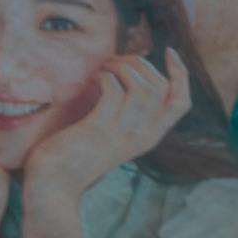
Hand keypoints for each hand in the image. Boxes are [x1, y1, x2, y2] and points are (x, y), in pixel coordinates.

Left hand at [20, 52, 190, 212]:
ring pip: (142, 86)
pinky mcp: (99, 129)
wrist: (56, 185)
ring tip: (106, 66)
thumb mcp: (114, 135)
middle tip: (118, 60)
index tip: (167, 52)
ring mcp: (122, 133)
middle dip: (142, 63)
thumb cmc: (79, 156)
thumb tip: (133, 72)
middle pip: (162, 87)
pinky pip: (113, 89)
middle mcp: (142, 135)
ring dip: (124, 66)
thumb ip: (129, 113)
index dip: (180, 74)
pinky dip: (106, 76)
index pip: (181, 102)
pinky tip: (95, 78)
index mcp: (149, 136)